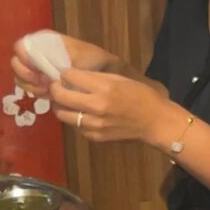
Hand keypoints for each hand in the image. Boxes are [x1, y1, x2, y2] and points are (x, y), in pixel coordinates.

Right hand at [9, 33, 116, 96]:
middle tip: (41, 83)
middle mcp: (36, 52)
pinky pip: (30, 87)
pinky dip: (36, 91)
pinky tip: (48, 94)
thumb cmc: (90, 59)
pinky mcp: (41, 80)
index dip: (24, 60)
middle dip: (26, 76)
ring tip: (46, 90)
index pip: (21, 47)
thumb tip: (41, 71)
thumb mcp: (75, 54)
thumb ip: (56, 59)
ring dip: (30, 86)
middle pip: (16, 64)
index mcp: (43, 41)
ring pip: (21, 78)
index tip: (36, 71)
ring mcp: (37, 67)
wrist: (102, 70)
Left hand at [51, 66, 176, 147]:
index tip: (64, 73)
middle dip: (54, 88)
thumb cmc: (140, 95)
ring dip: (60, 105)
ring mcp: (94, 124)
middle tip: (57, 86)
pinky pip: (75, 126)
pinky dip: (73, 118)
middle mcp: (96, 107)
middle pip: (60, 96)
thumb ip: (95, 78)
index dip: (64, 73)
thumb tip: (73, 74)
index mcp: (104, 88)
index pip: (70, 77)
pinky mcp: (94, 136)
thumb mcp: (119, 79)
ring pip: (62, 114)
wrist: (154, 121)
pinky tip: (80, 113)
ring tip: (65, 100)